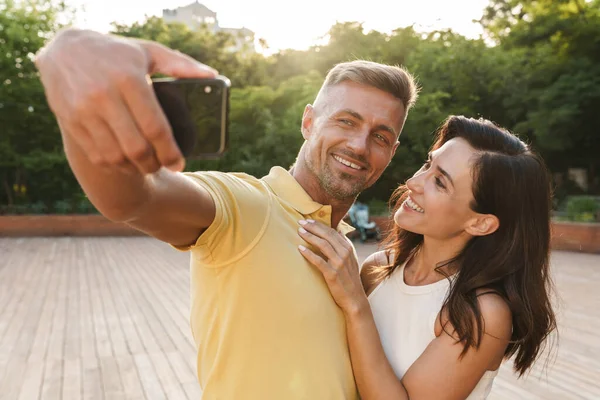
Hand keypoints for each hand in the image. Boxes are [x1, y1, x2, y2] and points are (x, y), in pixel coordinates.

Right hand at [35, 28, 217, 174]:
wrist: (65, 50)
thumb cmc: (116, 52)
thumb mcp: (148, 51)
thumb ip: (180, 64)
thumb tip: (213, 76)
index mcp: (129, 79)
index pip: (155, 127)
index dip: (170, 152)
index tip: (179, 164)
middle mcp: (104, 96)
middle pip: (136, 148)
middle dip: (154, 164)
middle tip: (163, 166)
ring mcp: (84, 111)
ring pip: (116, 156)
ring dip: (135, 168)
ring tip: (146, 165)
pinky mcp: (71, 122)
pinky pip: (97, 155)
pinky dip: (115, 164)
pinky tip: (126, 162)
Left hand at [297, 219, 367, 315]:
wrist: (354, 298)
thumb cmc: (350, 278)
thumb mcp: (351, 259)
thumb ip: (344, 245)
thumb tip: (338, 231)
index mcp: (348, 248)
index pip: (332, 231)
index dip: (319, 225)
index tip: (308, 220)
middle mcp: (345, 253)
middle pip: (327, 235)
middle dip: (313, 227)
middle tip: (300, 222)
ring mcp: (339, 263)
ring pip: (322, 245)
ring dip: (309, 236)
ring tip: (299, 232)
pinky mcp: (332, 274)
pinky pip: (318, 261)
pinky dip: (309, 254)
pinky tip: (300, 249)